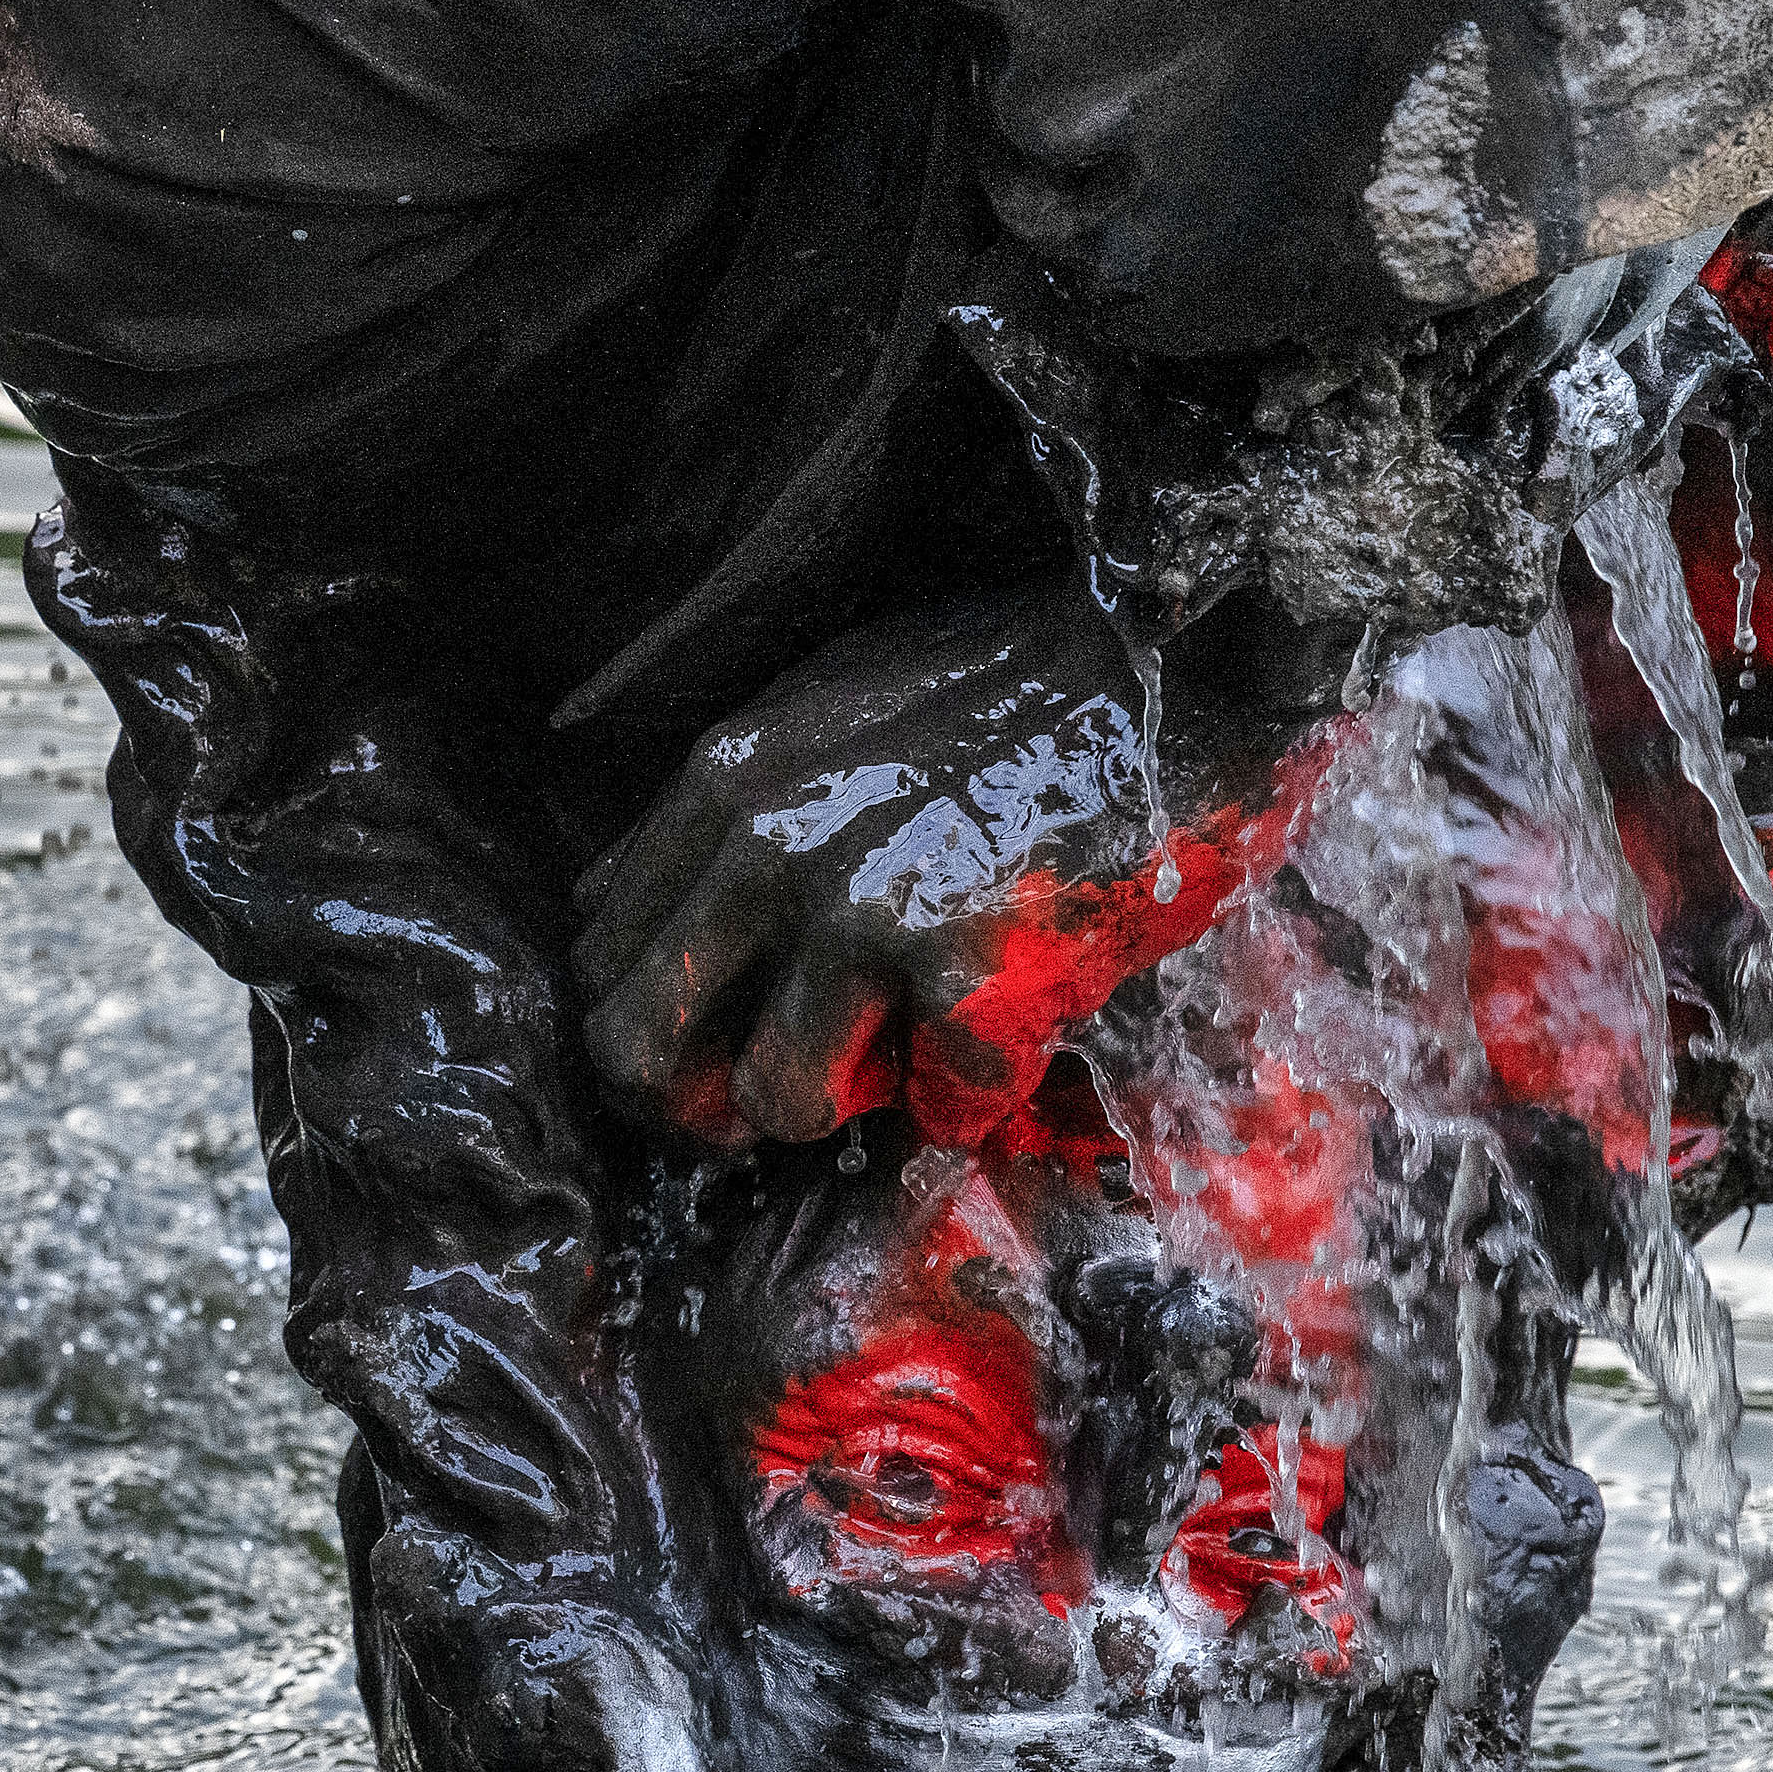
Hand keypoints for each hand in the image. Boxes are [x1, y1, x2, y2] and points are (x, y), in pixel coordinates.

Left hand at [577, 581, 1302, 1147]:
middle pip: (636, 1049)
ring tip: (914, 1050)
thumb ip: (748, 810)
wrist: (1173, 663)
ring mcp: (864, 908)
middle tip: (772, 1106)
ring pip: (778, 1101)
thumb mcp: (838, 710)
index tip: (706, 1050)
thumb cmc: (1019, 690)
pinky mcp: (967, 969)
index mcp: (727, 781)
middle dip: (696, 1105)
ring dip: (851, 1103)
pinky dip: (982, 1094)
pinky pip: (941, 1108)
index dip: (645, 1024)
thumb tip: (673, 919)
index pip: (599, 951)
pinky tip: (1016, 1028)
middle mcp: (769, 847)